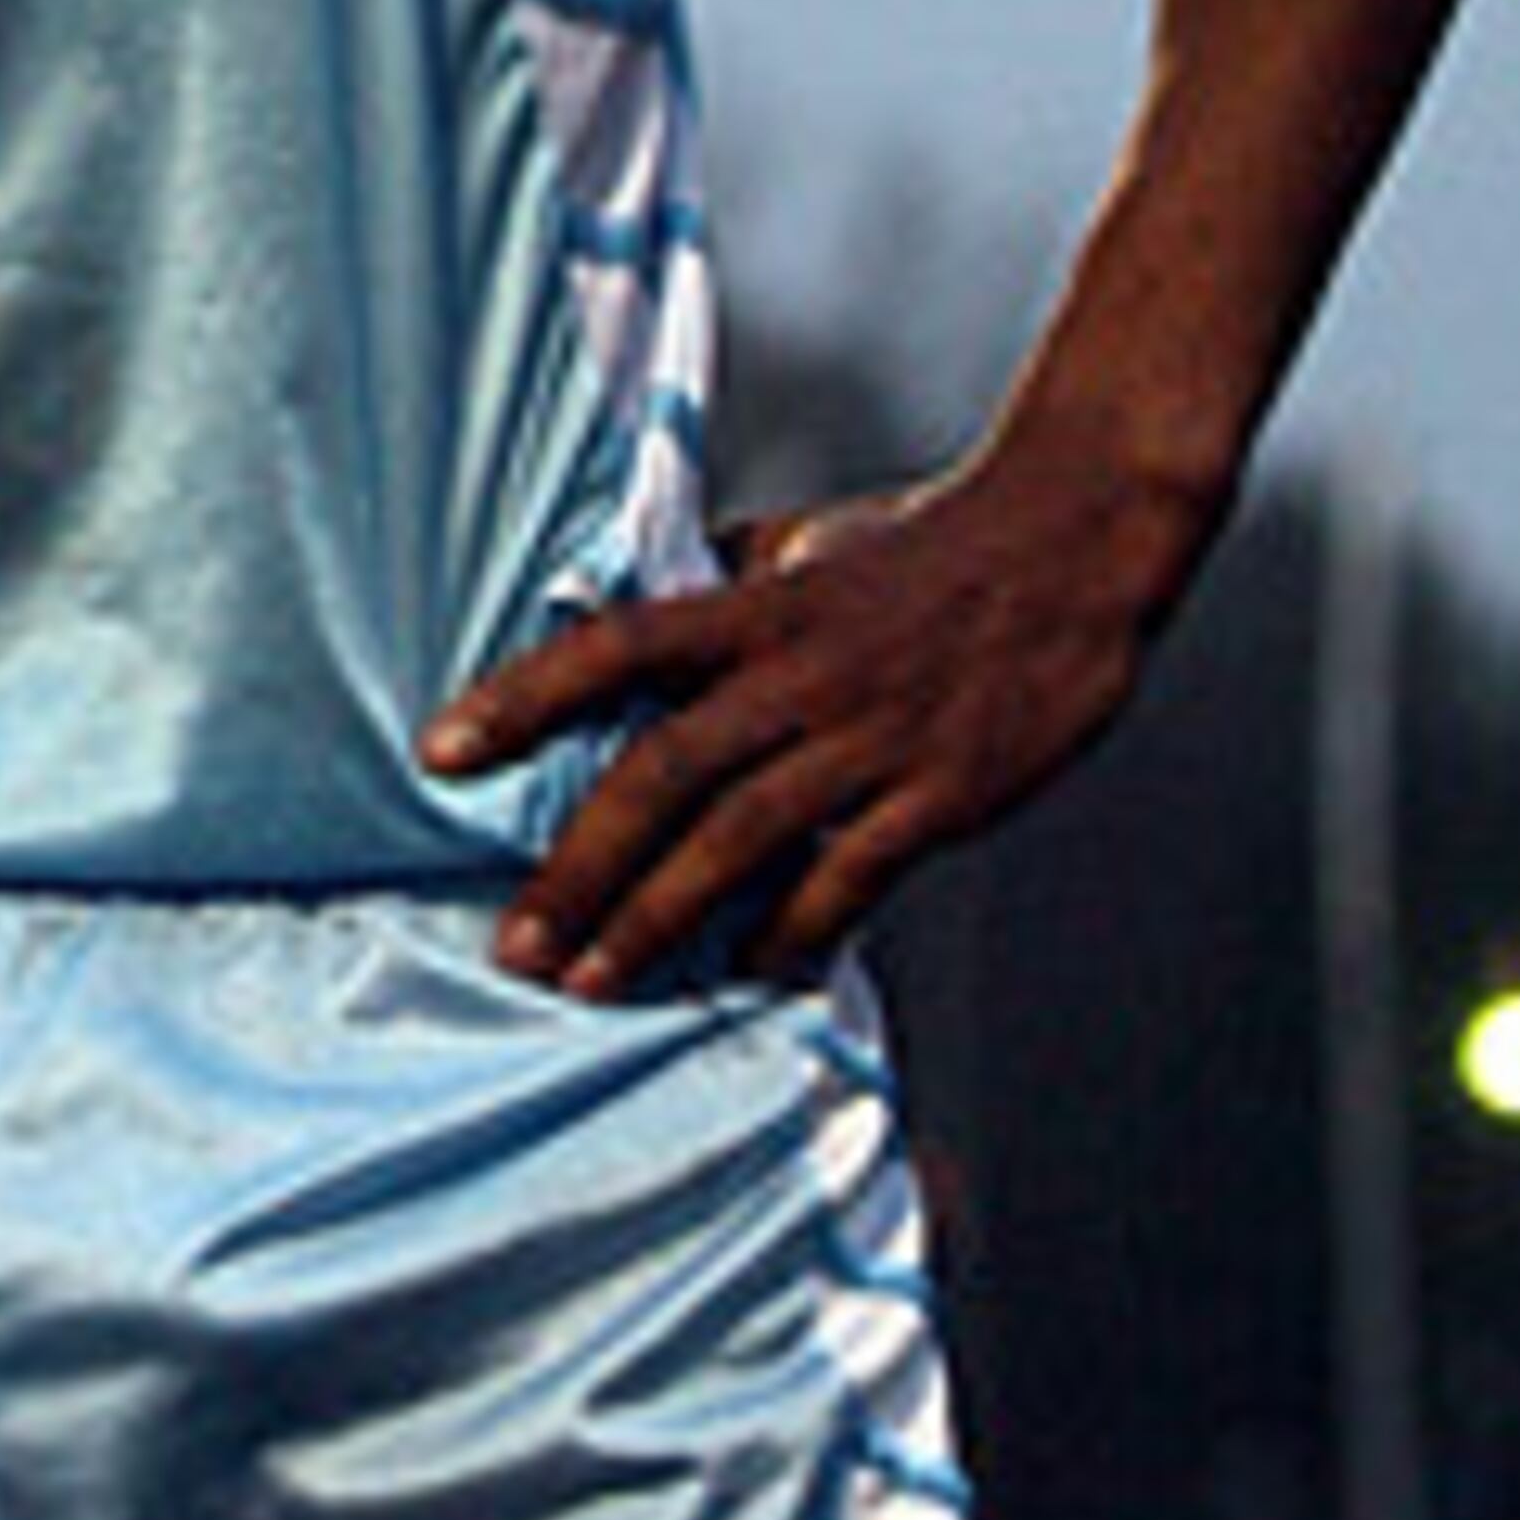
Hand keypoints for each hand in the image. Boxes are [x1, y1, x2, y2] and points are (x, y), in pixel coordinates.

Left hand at [419, 442, 1197, 996]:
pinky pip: (851, 876)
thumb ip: (727, 582)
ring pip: (740, 839)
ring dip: (657, 919)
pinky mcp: (943, 791)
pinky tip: (749, 969)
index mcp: (758, 608)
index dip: (524, 697)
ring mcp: (871, 736)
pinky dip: (793, 930)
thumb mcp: (813, 541)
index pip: (615, 646)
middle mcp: (801, 672)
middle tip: (517, 944)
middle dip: (578, 869)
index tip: (442, 751)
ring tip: (595, 980)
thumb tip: (636, 596)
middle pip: (662, 774)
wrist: (1077, 539)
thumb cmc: (936, 542)